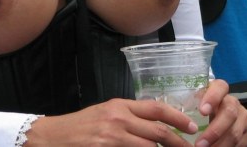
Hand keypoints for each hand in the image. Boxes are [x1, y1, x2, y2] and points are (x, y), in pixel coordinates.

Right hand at [25, 97, 202, 145]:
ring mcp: (112, 136)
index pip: (156, 108)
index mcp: (119, 105)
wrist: (53, 137)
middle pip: (158, 130)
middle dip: (179, 141)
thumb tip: (154, 125)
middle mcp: (118, 118)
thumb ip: (127, 117)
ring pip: (150, 146)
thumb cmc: (80, 126)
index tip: (193, 126)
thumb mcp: (104, 114)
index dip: (178, 117)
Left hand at [194, 79, 246, 145]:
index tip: (202, 111)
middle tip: (199, 144)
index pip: (220, 87)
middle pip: (229, 113)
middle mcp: (233, 101)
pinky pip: (241, 142)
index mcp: (218, 89)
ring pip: (235, 132)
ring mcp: (244, 115)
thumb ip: (190, 106)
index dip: (212, 98)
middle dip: (214, 132)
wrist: (220, 116)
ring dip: (219, 145)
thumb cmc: (201, 109)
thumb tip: (174, 118)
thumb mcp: (195, 104)